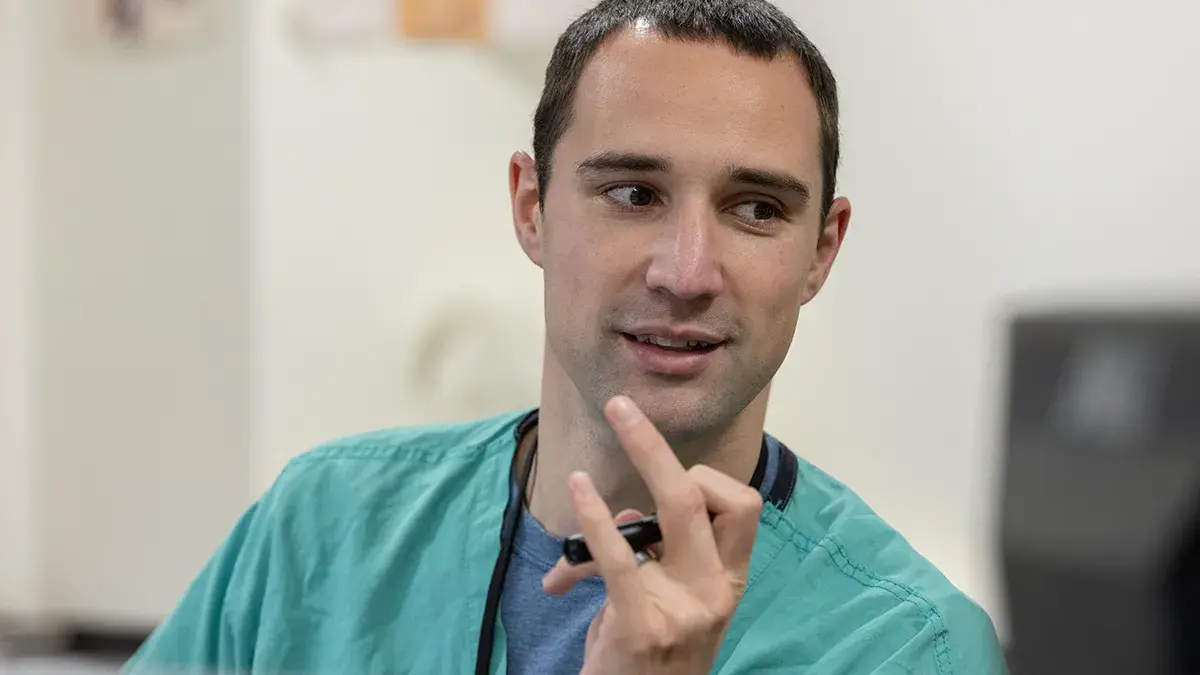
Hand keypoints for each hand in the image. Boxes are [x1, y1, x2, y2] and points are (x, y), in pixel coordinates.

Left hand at [542, 396, 763, 674]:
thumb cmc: (652, 655)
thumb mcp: (671, 602)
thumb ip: (658, 554)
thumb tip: (622, 511)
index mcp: (730, 579)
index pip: (742, 504)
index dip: (703, 479)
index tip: (666, 484)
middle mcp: (717, 590)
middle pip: (704, 495)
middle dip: (654, 446)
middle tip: (621, 409)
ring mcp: (685, 609)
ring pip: (671, 513)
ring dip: (621, 484)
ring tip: (582, 476)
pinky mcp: (643, 627)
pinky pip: (620, 557)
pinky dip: (594, 517)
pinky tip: (578, 489)